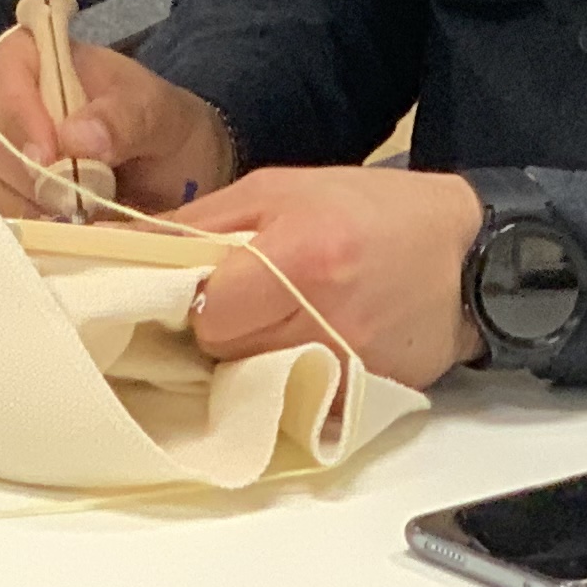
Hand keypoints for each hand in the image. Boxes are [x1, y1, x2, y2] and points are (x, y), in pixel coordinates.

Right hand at [0, 34, 237, 220]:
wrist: (175, 179)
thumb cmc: (164, 130)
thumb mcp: (161, 116)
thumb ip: (125, 118)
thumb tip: (75, 138)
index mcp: (42, 60)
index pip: (5, 69)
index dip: (19, 111)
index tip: (50, 156)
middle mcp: (8, 103)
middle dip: (31, 173)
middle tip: (80, 201)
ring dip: (32, 207)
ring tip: (83, 218)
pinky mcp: (1, 199)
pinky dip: (26, 232)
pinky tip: (63, 236)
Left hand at [172, 166, 487, 389]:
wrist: (464, 251)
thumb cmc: (366, 208)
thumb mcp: (278, 188)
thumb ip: (201, 222)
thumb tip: (123, 245)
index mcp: (300, 253)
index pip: (207, 311)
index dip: (195, 299)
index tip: (201, 286)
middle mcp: (325, 314)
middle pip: (226, 352)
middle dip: (222, 328)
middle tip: (244, 299)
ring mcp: (349, 361)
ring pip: (256, 380)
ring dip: (254, 354)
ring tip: (279, 318)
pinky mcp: (367, 393)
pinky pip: (299, 399)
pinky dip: (293, 377)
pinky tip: (310, 343)